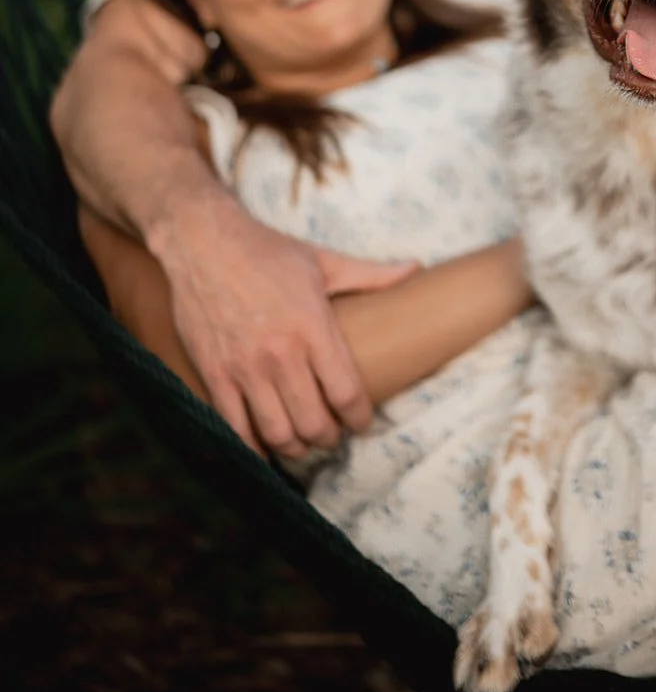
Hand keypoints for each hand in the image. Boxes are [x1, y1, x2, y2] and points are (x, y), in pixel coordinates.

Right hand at [154, 195, 418, 458]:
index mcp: (313, 326)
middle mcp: (280, 353)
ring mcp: (244, 367)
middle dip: (329, 437)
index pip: (346, 391)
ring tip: (303, 442)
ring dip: (295, 447)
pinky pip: (235, 427)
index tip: (363, 422)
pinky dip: (252, 448)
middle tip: (333, 434)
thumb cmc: (268, 251)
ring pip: (277, 432)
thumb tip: (416, 268)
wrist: (204, 242)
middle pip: (313, 422)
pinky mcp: (214, 373)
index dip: (360, 417)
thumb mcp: (323, 261)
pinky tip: (264, 448)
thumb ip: (371, 274)